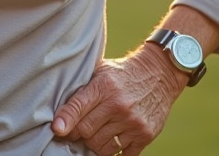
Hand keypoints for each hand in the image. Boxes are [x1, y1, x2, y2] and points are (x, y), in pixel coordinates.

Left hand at [51, 46, 186, 154]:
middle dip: (77, 134)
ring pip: (102, 146)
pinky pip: (123, 155)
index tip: (56, 129)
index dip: (64, 121)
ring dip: (94, 144)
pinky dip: (114, 152)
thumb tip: (59, 111)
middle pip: (86, 131)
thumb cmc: (124, 72)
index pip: (77, 107)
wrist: (161, 73)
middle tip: (75, 132)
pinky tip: (110, 143)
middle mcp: (118, 105)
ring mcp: (133, 122)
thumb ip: (83, 87)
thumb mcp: (102, 70)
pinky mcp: (145, 135)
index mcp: (104, 86)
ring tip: (94, 135)